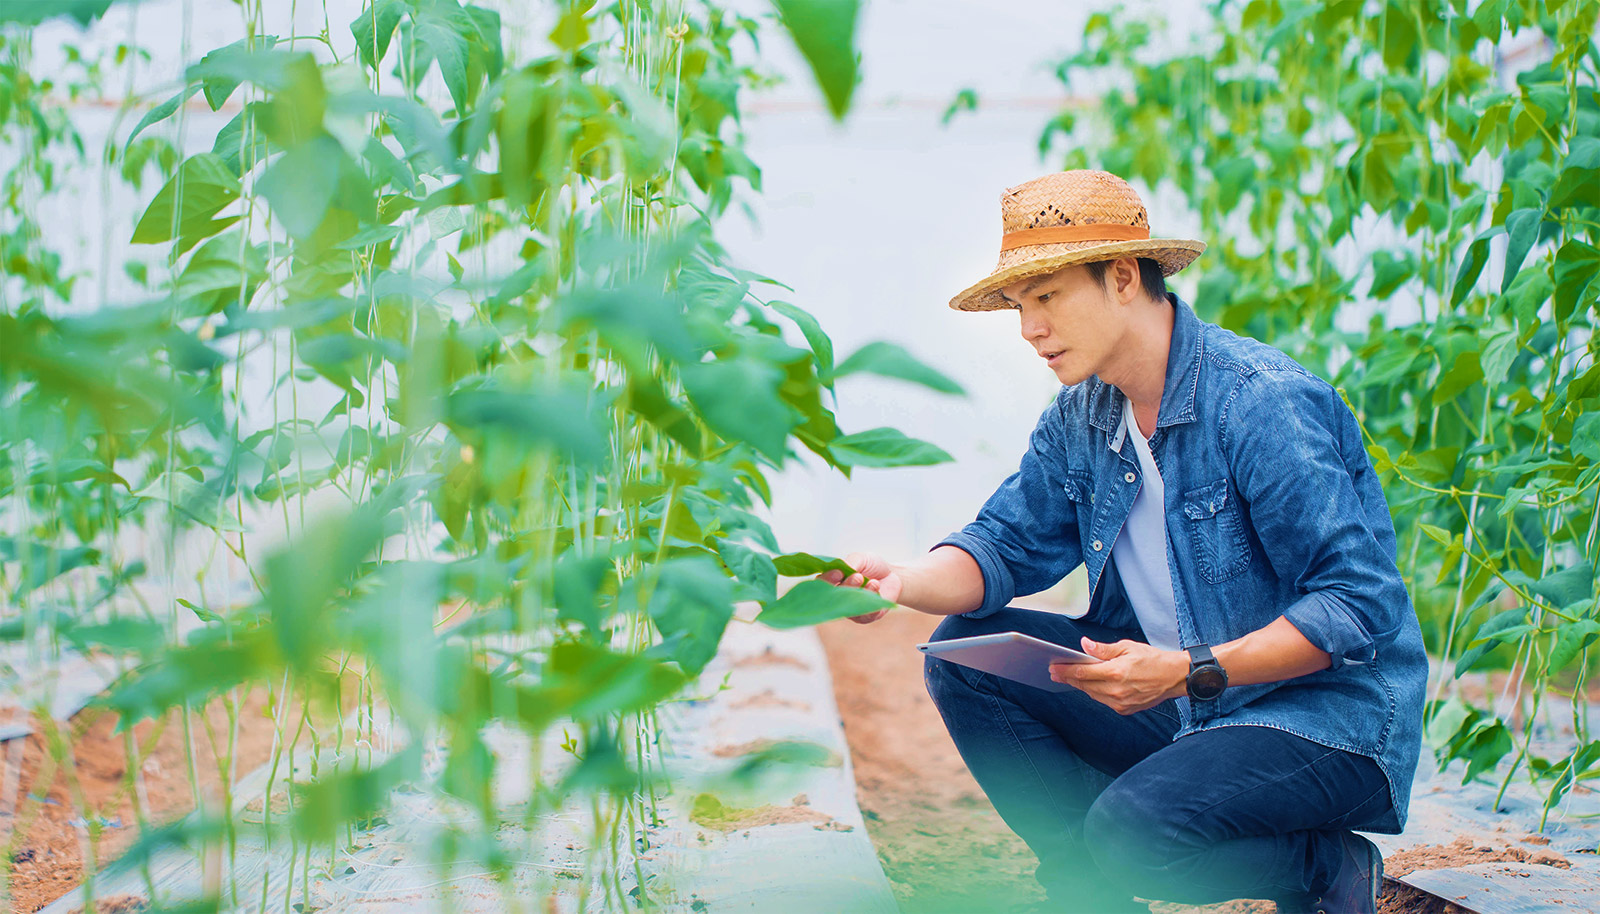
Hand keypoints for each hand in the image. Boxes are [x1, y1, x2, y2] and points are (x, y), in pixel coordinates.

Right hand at [818, 552, 901, 623]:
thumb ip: (849, 563)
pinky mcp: (865, 617)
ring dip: (860, 594)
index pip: (821, 584)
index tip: (839, 572)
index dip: (827, 580)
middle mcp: (838, 598)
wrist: (893, 576)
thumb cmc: (871, 566)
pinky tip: (876, 587)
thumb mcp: (860, 558)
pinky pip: (865, 615)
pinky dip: (871, 601)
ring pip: (849, 607)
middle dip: (846, 586)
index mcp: (832, 582)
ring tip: (872, 582)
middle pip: (834, 598)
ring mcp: (850, 609)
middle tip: (858, 576)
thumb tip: (842, 569)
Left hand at [1049, 638, 1188, 714]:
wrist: (1174, 677)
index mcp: (1115, 672)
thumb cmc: (1152, 659)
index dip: (1065, 670)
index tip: (1053, 667)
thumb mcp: (1128, 647)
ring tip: (1070, 677)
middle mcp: (1116, 690)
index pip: (1083, 672)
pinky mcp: (1125, 710)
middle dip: (1068, 678)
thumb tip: (1084, 645)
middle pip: (1084, 685)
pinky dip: (1095, 692)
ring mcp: (1120, 702)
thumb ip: (1103, 649)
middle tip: (1055, 672)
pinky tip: (1090, 685)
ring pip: (1092, 694)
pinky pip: (1103, 700)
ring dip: (1081, 685)